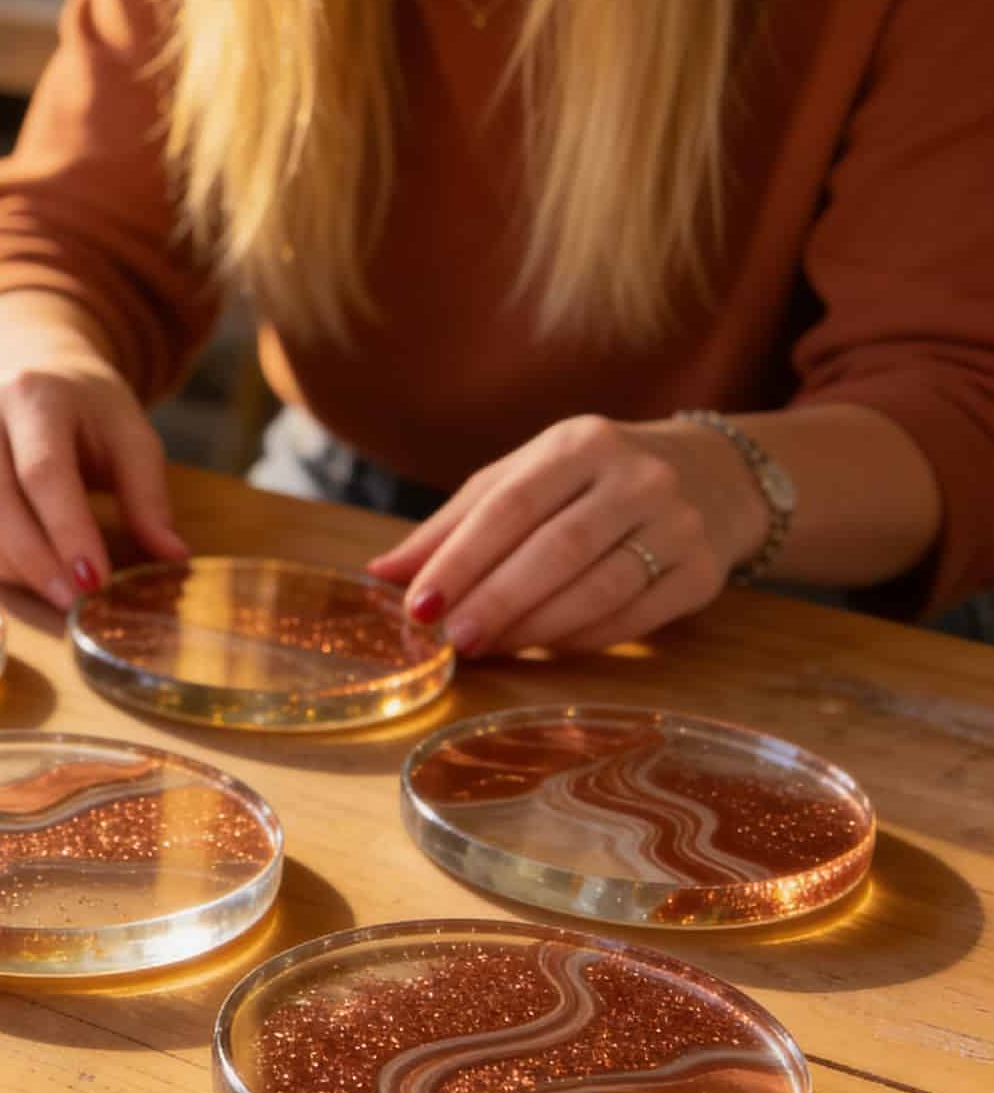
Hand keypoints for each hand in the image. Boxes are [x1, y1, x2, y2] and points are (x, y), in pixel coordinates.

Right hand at [0, 353, 189, 611]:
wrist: (35, 372)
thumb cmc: (89, 411)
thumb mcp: (131, 437)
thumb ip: (149, 495)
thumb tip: (173, 556)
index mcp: (35, 393)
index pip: (43, 471)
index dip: (67, 532)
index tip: (95, 581)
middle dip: (34, 560)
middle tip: (73, 600)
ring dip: (9, 566)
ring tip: (53, 591)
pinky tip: (25, 572)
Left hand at [364, 416, 765, 656]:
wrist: (711, 475)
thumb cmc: (589, 480)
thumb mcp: (524, 477)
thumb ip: (455, 524)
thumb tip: (380, 571)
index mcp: (580, 443)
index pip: (511, 505)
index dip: (462, 558)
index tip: (418, 603)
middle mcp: (636, 478)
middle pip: (556, 549)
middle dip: (496, 599)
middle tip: (452, 639)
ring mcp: (679, 524)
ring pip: (600, 588)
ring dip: (535, 627)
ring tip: (488, 648)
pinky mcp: (703, 572)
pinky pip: (634, 617)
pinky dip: (581, 639)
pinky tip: (542, 649)